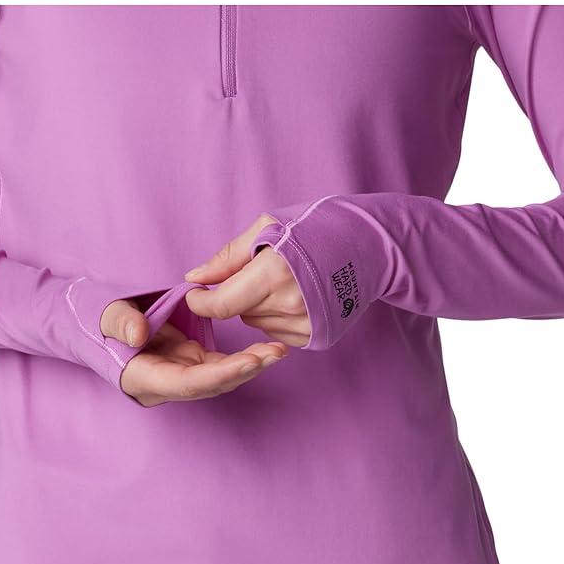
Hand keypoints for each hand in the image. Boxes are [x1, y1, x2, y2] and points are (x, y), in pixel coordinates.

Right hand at [101, 298, 286, 406]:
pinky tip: (265, 348)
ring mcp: (180, 375)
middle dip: (244, 371)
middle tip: (274, 353)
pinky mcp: (191, 363)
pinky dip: (243, 358)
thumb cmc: (98, 319)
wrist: (99, 324)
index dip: (219, 376)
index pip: (186, 384)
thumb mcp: (105, 314)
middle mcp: (166, 384)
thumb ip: (121, 323)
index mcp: (142, 378)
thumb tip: (138, 335)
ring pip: (220, 378)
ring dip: (250, 366)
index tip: (249, 362)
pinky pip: (220, 365)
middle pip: (210, 386)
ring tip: (278, 350)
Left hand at [183, 215, 310, 346]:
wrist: (368, 245)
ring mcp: (305, 324)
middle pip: (239, 313)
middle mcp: (290, 304)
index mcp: (274, 273)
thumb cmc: (316, 228)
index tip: (196, 293)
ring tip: (283, 281)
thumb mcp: (267, 228)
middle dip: (237, 295)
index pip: (221, 305)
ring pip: (256, 323)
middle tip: (258, 272)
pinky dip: (277, 317)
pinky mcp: (315, 336)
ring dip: (258, 306)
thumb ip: (228, 257)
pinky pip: (276, 333)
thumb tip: (195, 278)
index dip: (202, 301)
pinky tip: (295, 296)